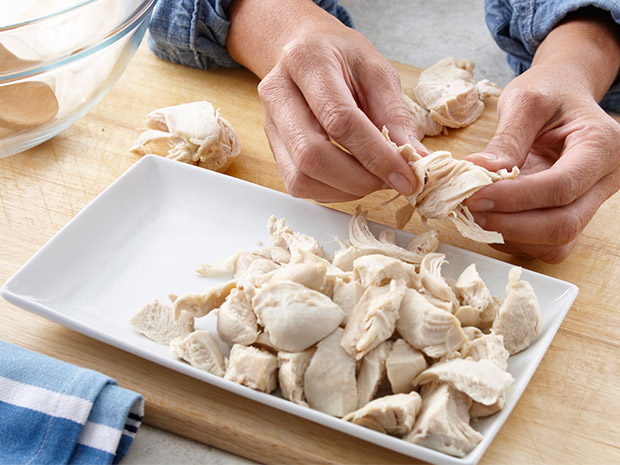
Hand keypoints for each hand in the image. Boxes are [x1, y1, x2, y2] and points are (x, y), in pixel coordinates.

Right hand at [227, 0, 424, 202]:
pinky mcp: (272, 147)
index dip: (376, 155)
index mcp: (306, 61)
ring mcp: (270, 123)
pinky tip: (351, 179)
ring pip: (300, 177)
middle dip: (358, 179)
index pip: (339, 119)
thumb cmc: (342, 59)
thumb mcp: (377, 72)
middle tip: (390, 181)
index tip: (406, 176)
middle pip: (311, 155)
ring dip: (344, 190)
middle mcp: (278, 93)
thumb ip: (394, 115)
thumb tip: (415, 159)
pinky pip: (297, 185)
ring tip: (372, 178)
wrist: (304, 50)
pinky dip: (331, 192)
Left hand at [466, 67, 619, 262]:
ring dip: (510, 236)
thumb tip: (477, 174)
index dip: (514, 198)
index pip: (560, 187)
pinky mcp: (571, 215)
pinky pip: (545, 245)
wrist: (564, 95)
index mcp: (601, 146)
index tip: (475, 196)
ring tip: (475, 213)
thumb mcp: (525, 102)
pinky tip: (490, 217)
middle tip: (469, 210)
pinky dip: (513, 238)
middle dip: (510, 225)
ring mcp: (590, 203)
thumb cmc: (549, 93)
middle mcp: (604, 180)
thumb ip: (505, 140)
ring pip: (556, 244)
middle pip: (563, 225)